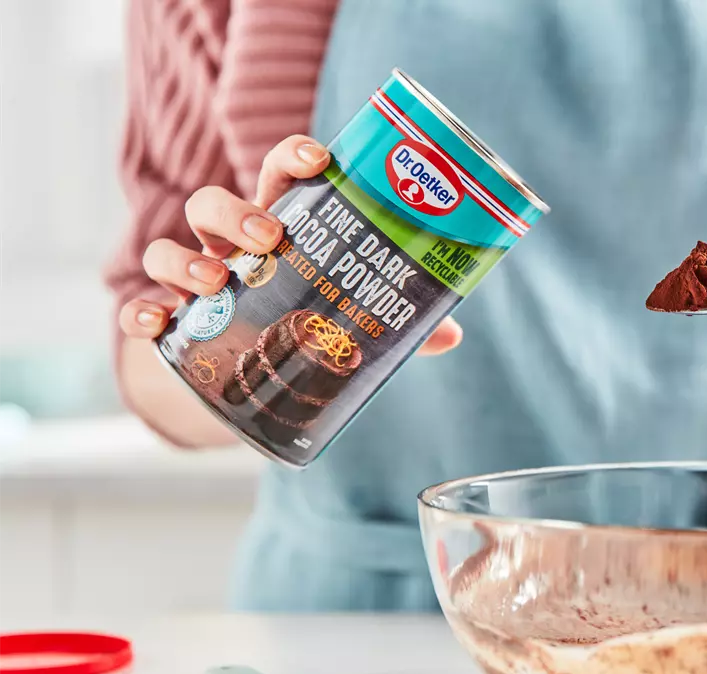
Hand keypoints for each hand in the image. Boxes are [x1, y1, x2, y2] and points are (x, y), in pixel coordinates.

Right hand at [117, 134, 462, 355]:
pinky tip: (160, 321)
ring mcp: (194, 278)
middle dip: (237, 212)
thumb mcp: (353, 317)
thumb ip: (398, 323)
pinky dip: (143, 311)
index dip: (295, 156)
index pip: (281, 174)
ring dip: (187, 257)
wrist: (249, 370)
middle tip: (270, 236)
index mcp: (280, 225)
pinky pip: (140, 306)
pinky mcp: (171, 320)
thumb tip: (451, 336)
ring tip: (217, 280)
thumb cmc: (307, 319)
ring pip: (170, 246)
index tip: (320, 159)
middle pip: (215, 203)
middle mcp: (230, 244)